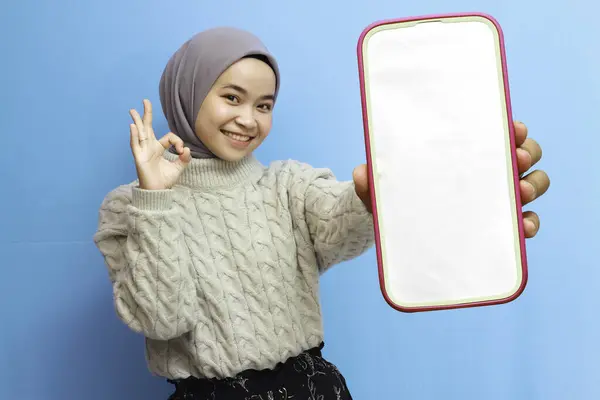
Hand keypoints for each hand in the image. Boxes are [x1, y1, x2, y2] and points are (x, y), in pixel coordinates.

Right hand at [129, 99, 190, 189]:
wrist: (157, 192)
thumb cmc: (165, 180)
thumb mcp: (179, 168)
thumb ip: (185, 158)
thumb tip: (187, 150)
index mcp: (159, 148)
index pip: (169, 137)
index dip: (178, 142)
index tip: (183, 151)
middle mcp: (150, 147)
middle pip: (148, 128)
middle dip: (146, 114)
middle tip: (145, 101)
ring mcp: (143, 151)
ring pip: (139, 133)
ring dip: (137, 121)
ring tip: (133, 110)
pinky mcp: (139, 158)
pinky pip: (135, 145)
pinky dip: (134, 136)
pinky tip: (133, 126)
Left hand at [352, 120, 549, 237]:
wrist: (395, 224)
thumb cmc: (394, 192)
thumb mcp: (381, 184)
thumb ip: (371, 180)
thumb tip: (359, 174)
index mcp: (464, 150)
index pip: (497, 132)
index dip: (512, 128)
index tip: (513, 127)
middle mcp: (485, 170)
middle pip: (524, 154)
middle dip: (527, 154)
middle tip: (515, 160)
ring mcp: (494, 197)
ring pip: (531, 184)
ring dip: (532, 186)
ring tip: (519, 193)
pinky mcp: (496, 225)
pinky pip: (523, 222)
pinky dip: (529, 223)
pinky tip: (524, 228)